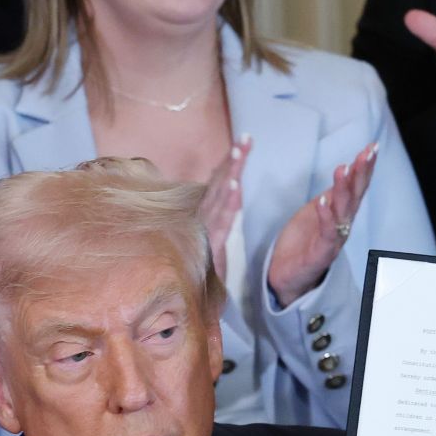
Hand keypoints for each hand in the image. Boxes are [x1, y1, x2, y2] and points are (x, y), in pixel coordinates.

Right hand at [200, 135, 250, 282]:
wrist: (189, 297)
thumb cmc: (197, 268)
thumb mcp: (206, 244)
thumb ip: (213, 224)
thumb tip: (227, 201)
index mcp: (204, 214)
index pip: (218, 183)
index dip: (229, 162)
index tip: (243, 142)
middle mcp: (203, 217)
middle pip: (220, 183)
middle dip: (234, 160)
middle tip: (246, 137)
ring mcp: (206, 228)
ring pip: (221, 196)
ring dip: (231, 173)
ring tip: (240, 151)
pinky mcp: (211, 243)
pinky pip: (223, 220)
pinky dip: (229, 202)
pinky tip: (236, 186)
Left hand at [266, 141, 378, 304]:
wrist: (287, 277)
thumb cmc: (304, 243)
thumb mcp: (318, 211)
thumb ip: (332, 194)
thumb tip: (345, 170)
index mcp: (342, 214)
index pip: (357, 187)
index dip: (365, 167)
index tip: (372, 147)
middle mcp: (342, 225)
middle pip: (355, 196)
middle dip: (362, 174)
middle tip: (367, 153)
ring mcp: (333, 240)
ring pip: (343, 212)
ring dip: (343, 190)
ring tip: (343, 168)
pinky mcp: (320, 254)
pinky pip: (326, 233)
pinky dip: (325, 216)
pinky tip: (323, 200)